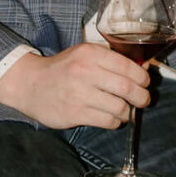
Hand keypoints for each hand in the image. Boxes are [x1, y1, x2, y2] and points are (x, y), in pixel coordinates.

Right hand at [0, 44, 152, 131]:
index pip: (128, 67)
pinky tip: (111, 117)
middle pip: (128, 88)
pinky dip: (115, 121)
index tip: (145, 83)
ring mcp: (79, 94)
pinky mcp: (75, 113)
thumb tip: (143, 69)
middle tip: (144, 100)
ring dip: (128, 112)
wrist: (30, 84)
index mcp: (90, 54)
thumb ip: (111, 60)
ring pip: (120, 108)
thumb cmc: (63, 69)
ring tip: (124, 111)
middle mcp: (85, 72)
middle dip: (142, 97)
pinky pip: (107, 121)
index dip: (143, 78)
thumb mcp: (84, 55)